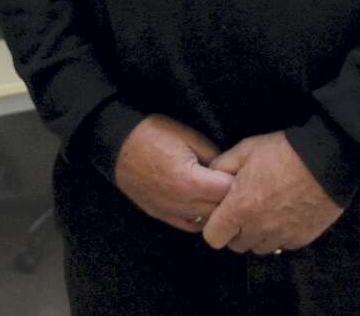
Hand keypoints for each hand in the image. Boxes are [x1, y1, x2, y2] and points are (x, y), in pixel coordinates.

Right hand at [112, 114, 234, 233]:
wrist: (117, 143)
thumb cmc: (151, 134)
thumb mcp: (188, 136)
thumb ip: (213, 155)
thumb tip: (229, 170)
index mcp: (189, 181)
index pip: (227, 192)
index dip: (239, 182)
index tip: (243, 174)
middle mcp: (180, 203)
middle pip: (219, 210)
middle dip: (230, 198)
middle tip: (235, 184)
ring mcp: (169, 212)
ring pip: (206, 222)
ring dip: (216, 210)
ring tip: (219, 193)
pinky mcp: (160, 215)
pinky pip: (189, 226)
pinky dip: (200, 218)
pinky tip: (203, 204)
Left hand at [201, 132, 344, 254]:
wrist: (326, 160)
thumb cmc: (283, 152)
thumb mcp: (246, 149)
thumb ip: (222, 165)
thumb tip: (210, 175)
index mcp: (239, 208)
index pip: (213, 237)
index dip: (214, 226)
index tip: (222, 214)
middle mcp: (259, 228)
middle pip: (237, 245)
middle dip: (236, 231)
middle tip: (244, 210)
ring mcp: (281, 236)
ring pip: (260, 247)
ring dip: (258, 234)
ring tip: (265, 212)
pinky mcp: (302, 238)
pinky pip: (283, 245)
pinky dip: (280, 235)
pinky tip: (284, 214)